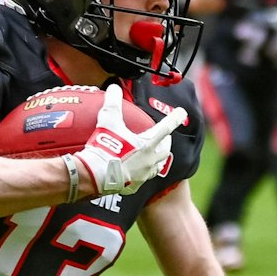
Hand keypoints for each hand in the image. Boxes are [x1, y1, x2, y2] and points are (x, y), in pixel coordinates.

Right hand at [67, 83, 185, 196]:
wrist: (95, 176)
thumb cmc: (105, 148)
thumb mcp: (108, 121)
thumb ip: (113, 103)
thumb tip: (114, 89)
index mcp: (148, 143)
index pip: (166, 127)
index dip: (175, 118)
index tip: (182, 112)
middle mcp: (149, 159)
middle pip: (165, 149)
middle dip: (166, 142)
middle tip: (165, 137)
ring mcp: (143, 174)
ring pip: (157, 166)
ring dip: (157, 159)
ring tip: (153, 156)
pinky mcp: (134, 186)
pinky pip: (142, 179)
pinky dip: (141, 174)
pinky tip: (136, 172)